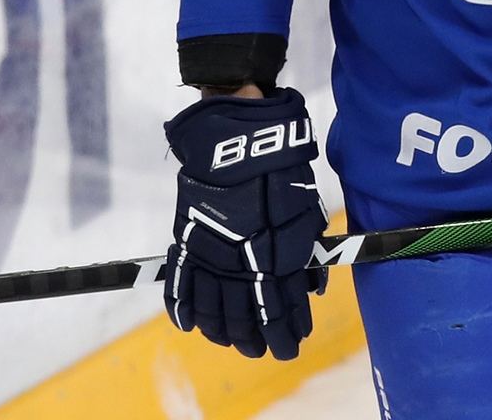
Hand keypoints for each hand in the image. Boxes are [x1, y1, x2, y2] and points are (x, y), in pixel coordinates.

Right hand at [163, 88, 327, 358]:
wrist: (238, 140)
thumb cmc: (280, 172)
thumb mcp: (305, 213)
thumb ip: (306, 253)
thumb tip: (311, 289)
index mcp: (274, 257)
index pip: (281, 308)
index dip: (288, 330)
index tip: (293, 343)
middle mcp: (240, 264)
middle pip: (246, 316)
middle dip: (257, 338)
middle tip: (264, 350)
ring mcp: (210, 254)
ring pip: (214, 308)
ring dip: (225, 331)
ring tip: (234, 342)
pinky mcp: (187, 241)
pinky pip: (181, 284)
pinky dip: (184, 309)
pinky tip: (192, 325)